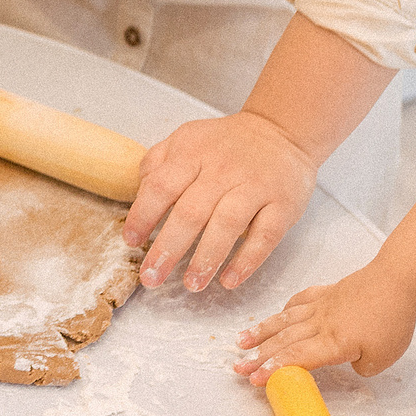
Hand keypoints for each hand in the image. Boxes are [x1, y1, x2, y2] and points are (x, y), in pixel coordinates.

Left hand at [124, 110, 316, 290]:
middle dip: (168, 248)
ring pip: (228, 225)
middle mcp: (222, 170)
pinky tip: (229, 280)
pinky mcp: (283, 205)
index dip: (143, 215)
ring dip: (207, 258)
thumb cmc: (225, 145)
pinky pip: (266, 236)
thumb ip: (157, 163)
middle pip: (191, 212)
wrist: (281, 132)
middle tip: (152, 277)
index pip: (162, 186)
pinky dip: (247, 260)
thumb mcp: (186, 139)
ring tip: (191, 284)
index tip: (132, 242)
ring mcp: (255, 187)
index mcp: (193, 153)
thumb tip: (138, 196)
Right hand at [232, 269, 415, 382]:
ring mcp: (320, 306)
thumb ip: (361, 367)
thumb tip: (351, 361)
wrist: (396, 281)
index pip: (296, 358)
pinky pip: (298, 302)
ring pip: (284, 320)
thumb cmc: (392, 321)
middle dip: (258, 356)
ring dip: (261, 332)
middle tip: (237, 367)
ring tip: (242, 341)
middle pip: (283, 341)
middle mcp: (319, 324)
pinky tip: (277, 316)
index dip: (273, 370)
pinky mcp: (326, 293)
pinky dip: (284, 311)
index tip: (254, 379)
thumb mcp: (383, 359)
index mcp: (332, 343)